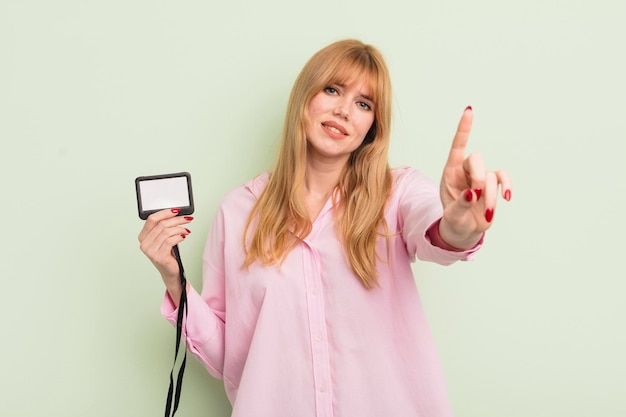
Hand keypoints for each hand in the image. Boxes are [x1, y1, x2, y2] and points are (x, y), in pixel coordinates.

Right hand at [138, 208, 192, 295]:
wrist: (170, 272)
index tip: (176, 210)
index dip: (165, 212)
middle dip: (177, 219)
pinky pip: (170, 241)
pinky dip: (179, 237)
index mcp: (143, 237)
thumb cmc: (168, 254)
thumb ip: (165, 227)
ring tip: (186, 230)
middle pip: (161, 224)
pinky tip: (183, 237)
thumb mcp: (164, 238)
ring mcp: (150, 251)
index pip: (151, 219)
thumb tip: (176, 214)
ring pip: (167, 232)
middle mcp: (144, 244)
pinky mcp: (159, 257)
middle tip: (187, 219)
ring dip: (180, 228)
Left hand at [438, 106, 511, 248]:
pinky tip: (506, 197)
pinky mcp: (493, 185)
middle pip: (476, 158)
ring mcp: (481, 176)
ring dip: (490, 196)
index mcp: (450, 172)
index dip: (464, 129)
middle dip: (479, 178)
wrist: (464, 229)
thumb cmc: (454, 219)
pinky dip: (507, 186)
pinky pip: (504, 177)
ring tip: (485, 211)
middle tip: (476, 196)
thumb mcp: (452, 215)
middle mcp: (465, 170)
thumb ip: (460, 205)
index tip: (469, 111)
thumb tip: (473, 194)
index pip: (457, 146)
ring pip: (491, 175)